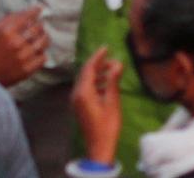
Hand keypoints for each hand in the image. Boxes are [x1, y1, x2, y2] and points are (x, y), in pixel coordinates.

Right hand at [0, 8, 49, 86]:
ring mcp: (23, 57)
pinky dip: (41, 53)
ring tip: (41, 38)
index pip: (26, 17)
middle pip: (37, 29)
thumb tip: (23, 13)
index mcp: (6, 31)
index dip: (34, 12)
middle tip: (38, 25)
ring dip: (44, 38)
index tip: (38, 10)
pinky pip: (43, 58)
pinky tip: (36, 52)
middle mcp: (16, 43)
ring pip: (43, 42)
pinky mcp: (28, 69)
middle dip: (39, 25)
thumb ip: (6, 21)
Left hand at [72, 49, 124, 165]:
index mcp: (83, 92)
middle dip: (98, 64)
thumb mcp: (112, 102)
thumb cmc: (108, 125)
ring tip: (112, 71)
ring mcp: (76, 100)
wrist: (99, 146)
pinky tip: (107, 85)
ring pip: (86, 81)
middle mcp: (76, 93)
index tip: (106, 48)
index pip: (89, 68)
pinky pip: (86, 88)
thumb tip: (117, 64)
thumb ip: (113, 82)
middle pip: (86, 73)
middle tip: (112, 59)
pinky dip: (96, 83)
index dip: (97, 56)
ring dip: (98, 74)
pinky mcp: (79, 105)